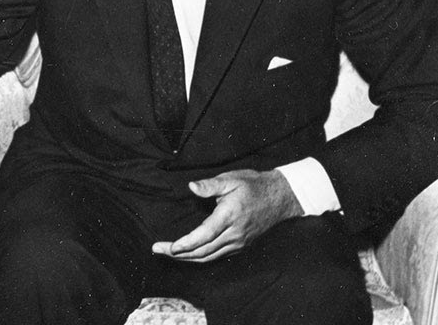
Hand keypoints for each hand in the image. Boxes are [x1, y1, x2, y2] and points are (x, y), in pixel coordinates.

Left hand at [152, 169, 302, 262]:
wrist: (280, 197)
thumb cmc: (253, 185)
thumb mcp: (231, 179)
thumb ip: (210, 185)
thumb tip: (191, 187)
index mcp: (229, 216)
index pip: (204, 236)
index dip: (185, 244)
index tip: (169, 248)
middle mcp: (234, 234)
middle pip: (203, 251)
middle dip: (178, 253)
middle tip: (157, 249)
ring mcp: (238, 242)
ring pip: (209, 256)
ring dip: (187, 258)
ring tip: (168, 253)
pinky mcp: (241, 245)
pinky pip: (217, 255)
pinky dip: (200, 257)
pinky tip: (188, 254)